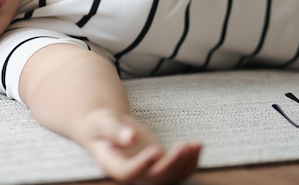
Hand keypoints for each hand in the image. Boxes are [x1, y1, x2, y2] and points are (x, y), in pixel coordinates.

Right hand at [79, 109, 201, 183]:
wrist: (106, 129)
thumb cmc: (101, 124)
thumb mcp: (104, 122)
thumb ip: (115, 129)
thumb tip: (131, 137)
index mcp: (113, 165)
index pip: (128, 172)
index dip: (143, 165)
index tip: (156, 150)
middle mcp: (132, 173)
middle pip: (154, 177)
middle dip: (171, 164)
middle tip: (183, 145)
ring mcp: (147, 171)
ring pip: (170, 177)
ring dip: (185, 164)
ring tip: (195, 145)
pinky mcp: (159, 165)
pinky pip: (177, 169)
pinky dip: (190, 161)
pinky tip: (198, 145)